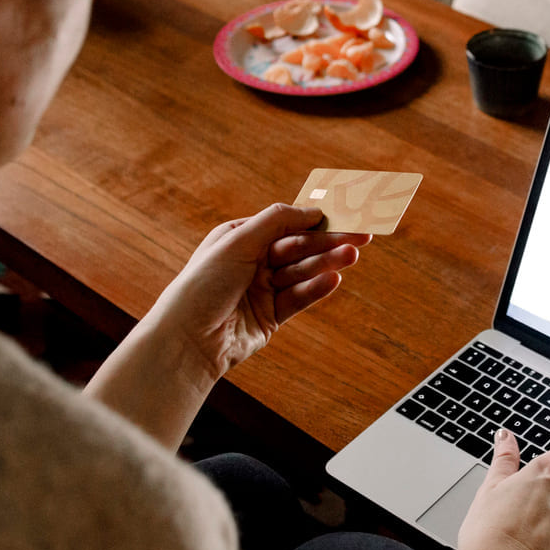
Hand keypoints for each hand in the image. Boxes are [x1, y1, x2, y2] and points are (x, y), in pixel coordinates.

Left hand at [141, 203, 367, 382]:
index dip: (314, 219)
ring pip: (301, 272)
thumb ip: (276, 222)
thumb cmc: (203, 285)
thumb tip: (311, 210)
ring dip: (326, 263)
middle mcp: (251, 262)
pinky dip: (316, 288)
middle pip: (298, 248)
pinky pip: (298, 298)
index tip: (344, 214)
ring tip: (351, 255)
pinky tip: (334, 279)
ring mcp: (262, 290)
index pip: (284, 224)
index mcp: (239, 238)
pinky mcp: (270, 317)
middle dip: (328, 242)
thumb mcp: (237, 242)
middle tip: (361, 236)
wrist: (188, 340)